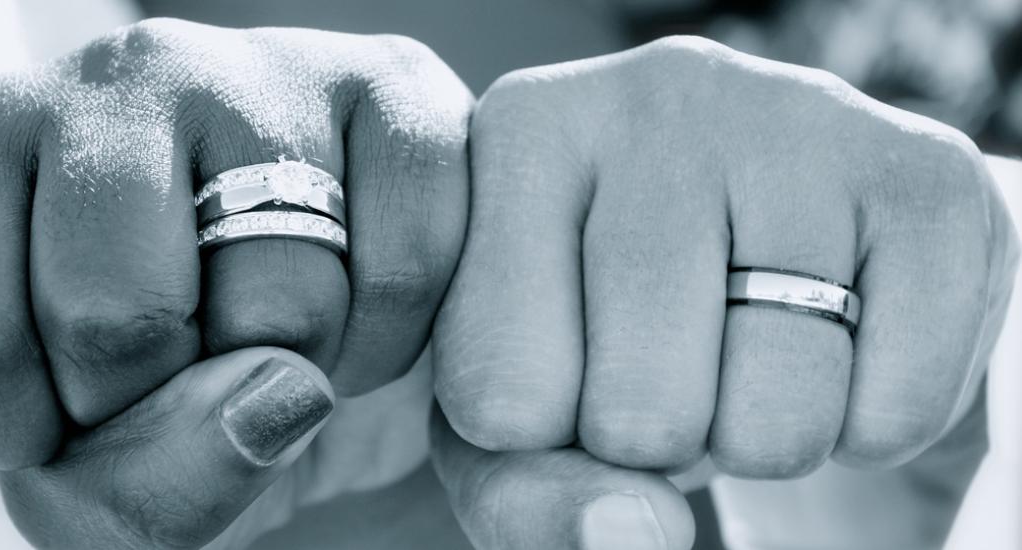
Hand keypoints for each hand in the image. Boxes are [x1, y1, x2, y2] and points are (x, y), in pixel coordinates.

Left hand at [0, 18, 470, 547]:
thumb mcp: (107, 466)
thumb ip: (143, 489)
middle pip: (114, 319)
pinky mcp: (397, 85)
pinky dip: (389, 345)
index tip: (79, 416)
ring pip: (280, 305)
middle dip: (172, 404)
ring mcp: (266, 71)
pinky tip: (360, 320)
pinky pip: (401, 273)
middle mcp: (124, 77)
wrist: (321, 317)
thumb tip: (281, 398)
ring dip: (297, 383)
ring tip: (287, 343)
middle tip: (200, 373)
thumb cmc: (178, 376)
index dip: (35, 433)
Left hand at [433, 36, 1018, 545]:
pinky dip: (867, 427)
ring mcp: (797, 120)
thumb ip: (528, 494)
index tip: (563, 373)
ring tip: (746, 358)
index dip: (542, 431)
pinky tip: (834, 352)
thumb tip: (631, 531)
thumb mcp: (524, 413)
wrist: (765, 246)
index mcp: (522, 137)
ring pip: (773, 415)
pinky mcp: (926, 178)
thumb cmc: (606, 328)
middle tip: (672, 370)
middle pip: (639, 409)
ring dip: (760, 438)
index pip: (499, 391)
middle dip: (657, 439)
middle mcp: (652, 95)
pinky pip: (897, 405)